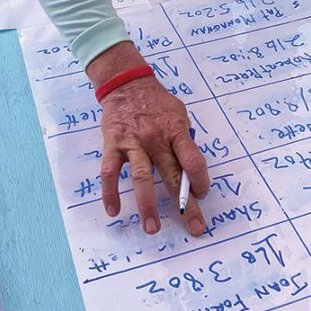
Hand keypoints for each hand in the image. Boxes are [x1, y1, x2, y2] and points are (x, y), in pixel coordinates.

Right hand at [88, 42, 209, 236]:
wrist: (126, 83)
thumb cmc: (157, 103)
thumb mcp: (179, 115)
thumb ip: (185, 141)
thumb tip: (193, 169)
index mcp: (176, 131)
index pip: (193, 161)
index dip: (200, 181)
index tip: (201, 195)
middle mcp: (156, 138)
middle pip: (173, 176)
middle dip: (185, 205)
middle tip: (194, 227)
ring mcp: (133, 142)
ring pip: (141, 178)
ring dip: (147, 205)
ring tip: (152, 228)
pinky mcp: (113, 144)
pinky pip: (110, 172)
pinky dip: (110, 192)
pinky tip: (113, 210)